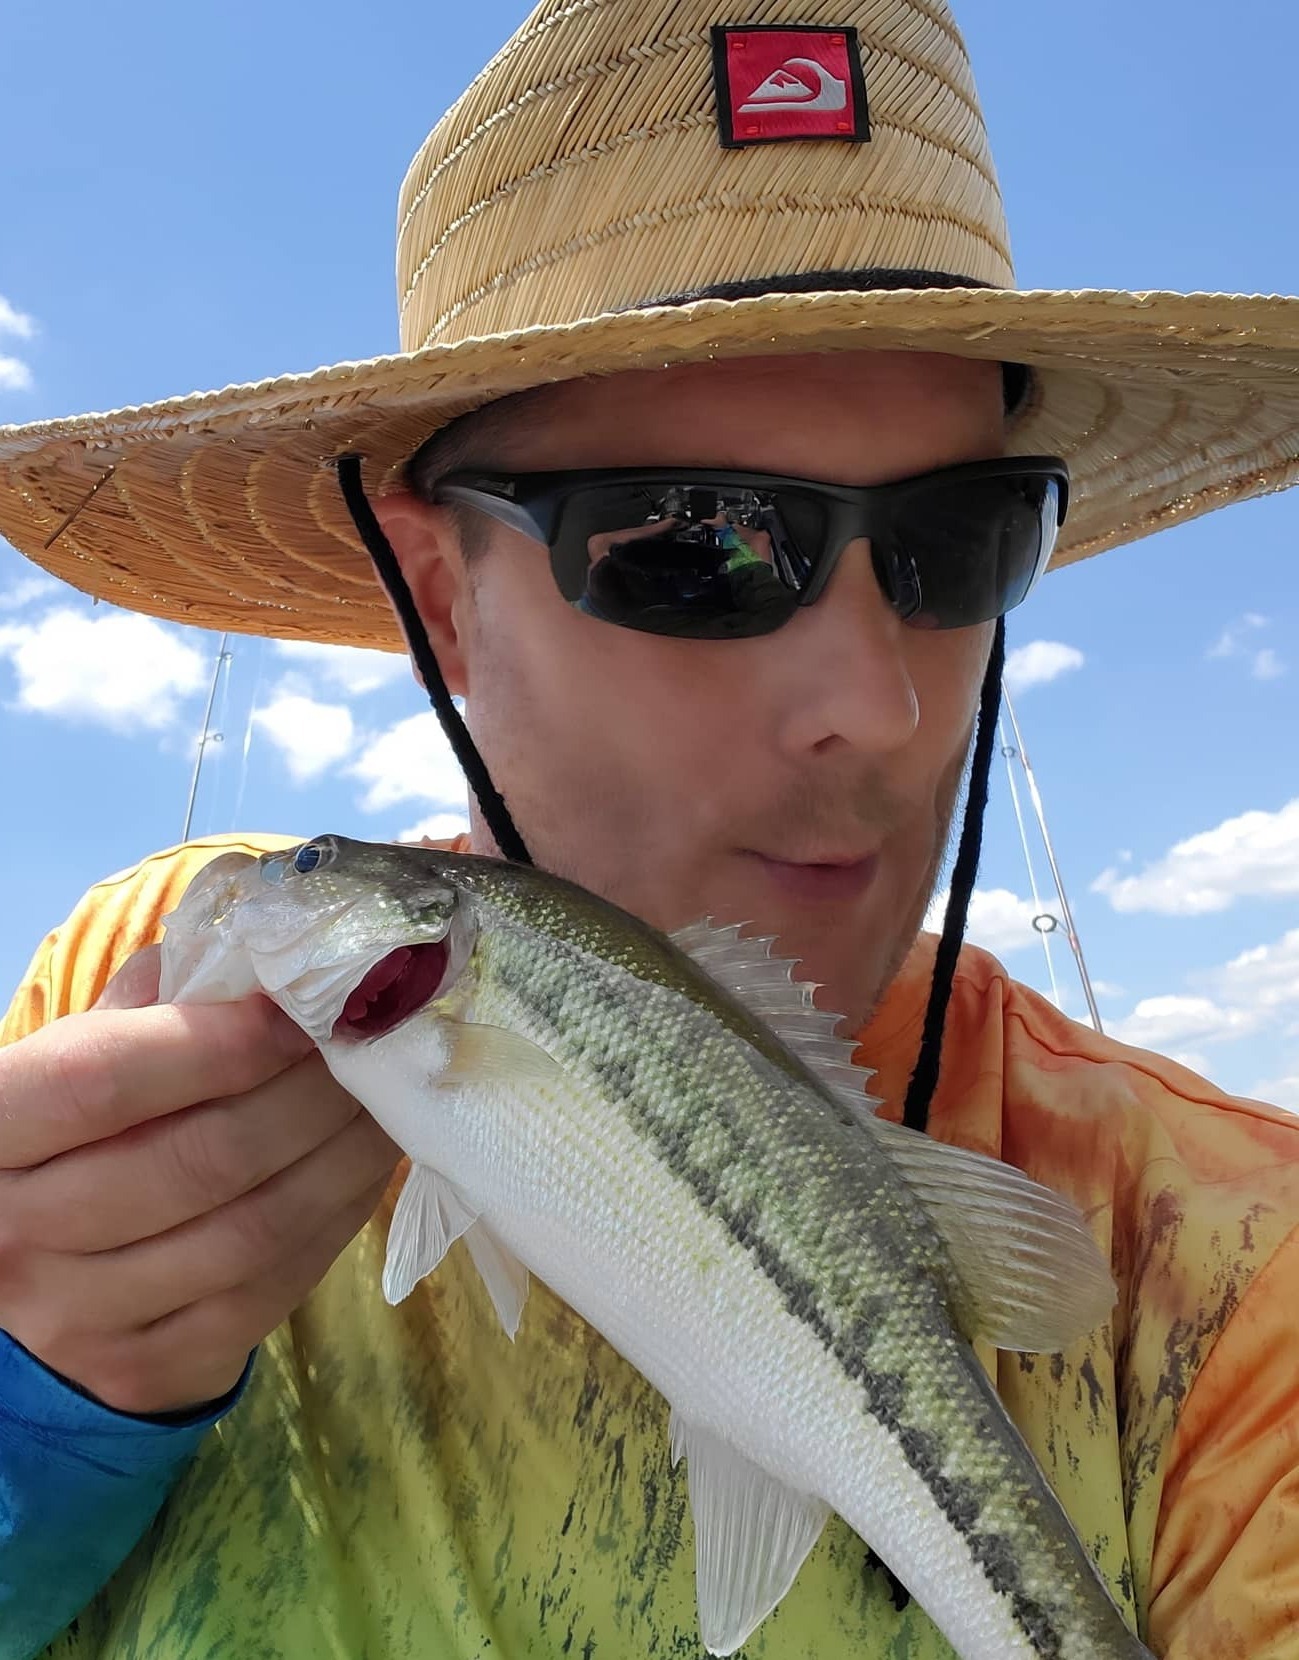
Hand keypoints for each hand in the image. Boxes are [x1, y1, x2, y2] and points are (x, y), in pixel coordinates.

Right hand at [0, 945, 400, 1415]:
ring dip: (342, 1156)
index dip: (214, 1042)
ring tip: (387, 1099)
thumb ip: (149, 1008)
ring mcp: (83, 1318)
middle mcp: (19, 1236)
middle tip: (370, 1046)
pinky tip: (367, 1166)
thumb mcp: (72, 1062)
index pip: (100, 1081)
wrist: (34, 1288)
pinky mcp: (152, 1371)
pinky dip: (338, 1218)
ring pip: (251, 1230)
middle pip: (198, 1159)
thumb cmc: (70, 1142)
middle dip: (307, 1094)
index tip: (297, 1009)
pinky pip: (272, 1288)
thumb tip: (266, 955)